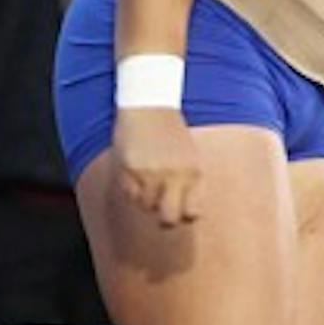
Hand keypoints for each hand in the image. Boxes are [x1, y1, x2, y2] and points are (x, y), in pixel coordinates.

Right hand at [114, 107, 202, 226]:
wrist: (149, 105)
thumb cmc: (170, 131)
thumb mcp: (188, 155)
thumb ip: (187, 182)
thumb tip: (185, 215)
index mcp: (193, 172)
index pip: (192, 213)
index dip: (184, 216)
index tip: (179, 210)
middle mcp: (174, 176)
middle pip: (169, 219)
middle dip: (164, 219)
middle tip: (159, 207)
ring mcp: (152, 174)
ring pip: (146, 206)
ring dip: (145, 198)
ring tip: (146, 177)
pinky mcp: (131, 170)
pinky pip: (130, 194)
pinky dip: (131, 188)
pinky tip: (134, 169)